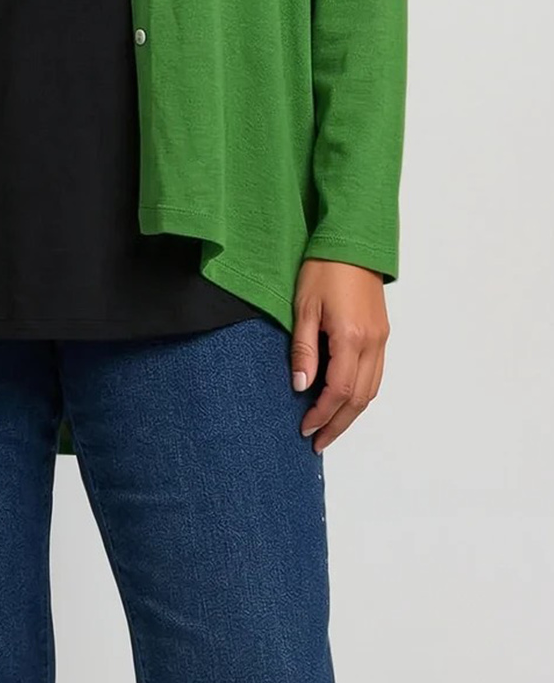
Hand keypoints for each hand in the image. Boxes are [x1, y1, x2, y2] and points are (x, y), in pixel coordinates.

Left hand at [290, 258, 389, 452]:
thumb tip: (301, 386)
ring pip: (372, 390)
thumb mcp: (303, 307)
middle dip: (338, 424)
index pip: (339, 391)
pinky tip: (346, 400)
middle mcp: (372, 343)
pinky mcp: (383, 333)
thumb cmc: (324, 268)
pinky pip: (376, 374)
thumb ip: (303, 349)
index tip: (305, 428)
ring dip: (351, 413)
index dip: (322, 414)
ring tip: (330, 427)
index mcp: (351, 337)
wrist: (352, 241)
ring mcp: (381, 339)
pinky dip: (362, 394)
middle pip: (359, 399)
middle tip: (317, 441)